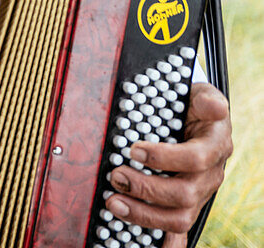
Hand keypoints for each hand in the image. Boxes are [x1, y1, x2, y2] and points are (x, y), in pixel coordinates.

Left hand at [106, 82, 231, 245]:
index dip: (165, 158)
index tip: (133, 150)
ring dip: (143, 214)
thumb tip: (216, 108)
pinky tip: (145, 244)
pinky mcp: (186, 205)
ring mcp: (199, 193)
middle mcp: (210, 175)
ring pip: (179, 217)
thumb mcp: (200, 96)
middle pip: (184, 194)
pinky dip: (164, 242)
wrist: (198, 118)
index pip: (195, 159)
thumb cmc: (193, 105)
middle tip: (116, 176)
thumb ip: (207, 100)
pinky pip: (179, 231)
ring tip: (113, 202)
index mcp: (214, 146)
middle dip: (146, 188)